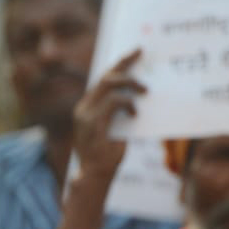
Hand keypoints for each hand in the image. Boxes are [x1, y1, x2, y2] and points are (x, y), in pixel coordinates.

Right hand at [71, 49, 143, 182]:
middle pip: (105, 76)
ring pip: (108, 84)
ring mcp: (85, 114)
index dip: (119, 63)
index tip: (136, 51)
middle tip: (142, 56)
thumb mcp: (117, 128)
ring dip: (130, 84)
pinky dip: (126, 104)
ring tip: (145, 91)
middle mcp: (83, 107)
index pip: (103, 79)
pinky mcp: (92, 123)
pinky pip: (112, 102)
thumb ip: (120, 112)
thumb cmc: (107, 156)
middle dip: (125, 64)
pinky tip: (135, 112)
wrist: (94, 177)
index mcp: (88, 107)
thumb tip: (139, 96)